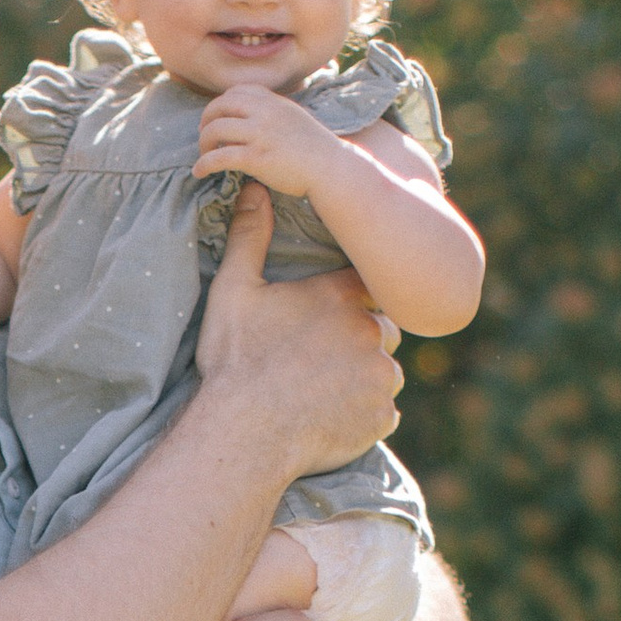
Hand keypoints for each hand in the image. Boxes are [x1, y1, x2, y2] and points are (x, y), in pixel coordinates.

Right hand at [191, 181, 398, 470]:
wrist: (243, 433)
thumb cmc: (236, 360)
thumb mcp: (234, 290)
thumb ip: (249, 236)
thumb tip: (254, 187)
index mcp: (342, 295)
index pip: (368, 288)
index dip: (350, 303)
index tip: (325, 321)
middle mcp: (372, 330)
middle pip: (382, 330)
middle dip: (361, 343)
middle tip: (319, 363)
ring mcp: (381, 376)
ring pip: (386, 373)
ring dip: (365, 380)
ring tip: (323, 394)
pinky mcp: (381, 417)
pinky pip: (383, 414)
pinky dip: (364, 417)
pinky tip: (329, 420)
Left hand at [195, 82, 343, 194]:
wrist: (330, 168)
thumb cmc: (314, 148)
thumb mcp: (293, 117)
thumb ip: (272, 112)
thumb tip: (249, 117)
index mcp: (274, 101)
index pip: (237, 91)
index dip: (220, 104)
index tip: (216, 118)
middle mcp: (265, 112)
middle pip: (220, 106)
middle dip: (206, 121)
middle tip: (204, 137)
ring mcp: (260, 133)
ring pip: (215, 129)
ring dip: (203, 143)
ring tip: (204, 155)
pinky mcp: (256, 157)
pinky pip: (219, 157)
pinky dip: (204, 164)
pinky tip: (199, 172)